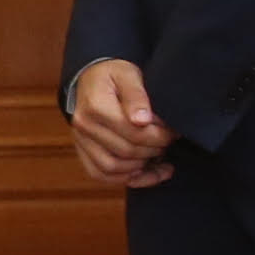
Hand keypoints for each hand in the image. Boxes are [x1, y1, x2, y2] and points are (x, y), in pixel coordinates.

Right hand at [68, 58, 175, 187]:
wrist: (91, 79)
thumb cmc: (114, 76)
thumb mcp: (128, 75)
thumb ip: (137, 96)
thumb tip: (143, 121)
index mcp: (95, 106)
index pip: (133, 132)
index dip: (159, 136)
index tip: (173, 131)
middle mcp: (84, 126)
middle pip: (125, 152)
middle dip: (154, 150)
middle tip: (169, 141)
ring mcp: (80, 141)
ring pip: (112, 168)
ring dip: (141, 167)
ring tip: (159, 155)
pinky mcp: (83, 153)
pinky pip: (101, 175)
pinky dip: (127, 178)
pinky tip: (148, 172)